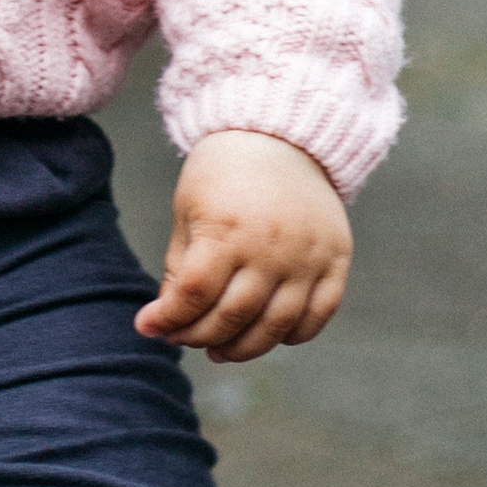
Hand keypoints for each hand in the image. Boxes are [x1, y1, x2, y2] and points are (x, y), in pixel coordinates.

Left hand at [136, 130, 351, 362]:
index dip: (168, 318)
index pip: (193, 294)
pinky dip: (294, 335)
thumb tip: (170, 319)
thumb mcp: (188, 212)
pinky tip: (269, 335)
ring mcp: (308, 256)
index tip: (149, 327)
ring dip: (244, 348)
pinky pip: (320, 313)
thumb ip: (180, 267)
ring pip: (276, 326)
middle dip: (200, 336)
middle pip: (233, 316)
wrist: (279, 136)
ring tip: (220, 350)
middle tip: (182, 339)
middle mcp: (272, 247)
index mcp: (227, 230)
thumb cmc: (221, 174)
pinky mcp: (337, 258)